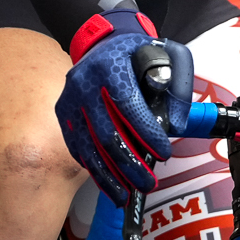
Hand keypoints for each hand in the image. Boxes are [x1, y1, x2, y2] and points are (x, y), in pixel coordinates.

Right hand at [55, 11, 193, 203]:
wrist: (103, 44)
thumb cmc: (137, 53)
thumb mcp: (167, 54)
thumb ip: (177, 84)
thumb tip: (175, 123)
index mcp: (110, 65)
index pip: (128, 105)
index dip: (146, 133)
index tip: (164, 153)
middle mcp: (84, 82)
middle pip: (106, 133)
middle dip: (130, 164)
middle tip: (148, 183)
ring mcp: (69, 99)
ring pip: (88, 147)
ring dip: (109, 176)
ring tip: (127, 194)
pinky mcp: (62, 113)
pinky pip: (77, 147)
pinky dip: (93, 169)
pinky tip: (109, 183)